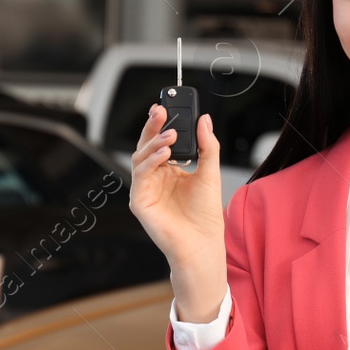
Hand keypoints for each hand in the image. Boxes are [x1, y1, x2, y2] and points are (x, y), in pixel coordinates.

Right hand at [129, 104, 226, 317]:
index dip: (161, 123)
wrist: (202, 244)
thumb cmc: (204, 215)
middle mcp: (154, 178)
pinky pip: (140, 176)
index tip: (167, 106)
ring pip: (140, 157)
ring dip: (153, 143)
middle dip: (152, 126)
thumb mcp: (210, 173)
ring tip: (170, 135)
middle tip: (161, 110)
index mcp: (169, 170)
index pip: (160, 141)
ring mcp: (145, 189)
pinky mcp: (139, 201)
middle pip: (146, 145)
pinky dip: (150, 162)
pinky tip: (164, 155)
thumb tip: (204, 120)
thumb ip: (207, 146)